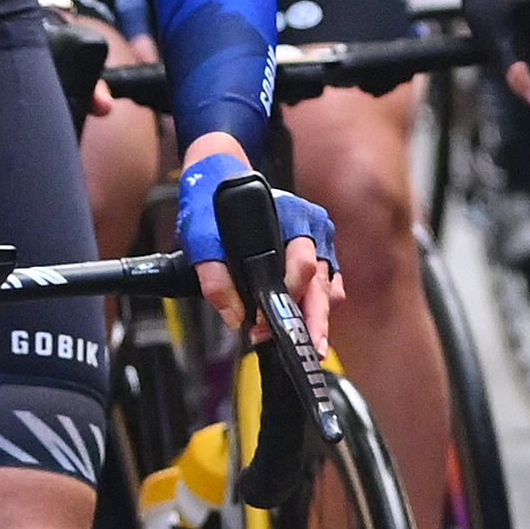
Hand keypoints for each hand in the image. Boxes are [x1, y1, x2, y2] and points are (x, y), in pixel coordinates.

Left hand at [178, 142, 338, 349]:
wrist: (221, 178)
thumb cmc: (214, 204)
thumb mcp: (201, 236)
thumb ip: (213, 276)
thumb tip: (234, 316)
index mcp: (292, 216)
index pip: (303, 265)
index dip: (286, 298)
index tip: (264, 323)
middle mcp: (313, 228)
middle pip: (323, 284)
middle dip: (314, 320)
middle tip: (312, 351)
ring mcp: (319, 241)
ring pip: (328, 289)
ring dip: (314, 318)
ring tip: (303, 344)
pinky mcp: (318, 253)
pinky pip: (327, 287)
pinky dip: (315, 307)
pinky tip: (302, 325)